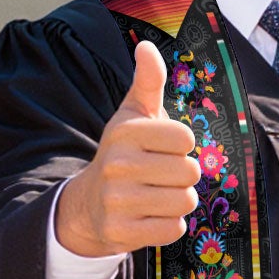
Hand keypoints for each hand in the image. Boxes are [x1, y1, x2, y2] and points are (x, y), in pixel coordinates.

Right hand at [52, 41, 201, 257]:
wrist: (89, 203)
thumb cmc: (123, 153)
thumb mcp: (133, 115)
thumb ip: (148, 81)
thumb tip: (146, 46)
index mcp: (126, 132)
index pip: (185, 138)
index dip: (181, 145)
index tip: (162, 148)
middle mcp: (118, 164)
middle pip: (190, 172)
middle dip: (183, 176)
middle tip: (161, 175)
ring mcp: (118, 201)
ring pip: (185, 201)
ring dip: (179, 201)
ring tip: (157, 194)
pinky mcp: (122, 232)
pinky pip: (173, 230)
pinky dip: (170, 225)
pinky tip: (150, 215)